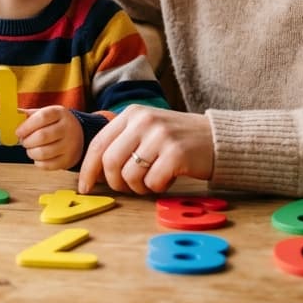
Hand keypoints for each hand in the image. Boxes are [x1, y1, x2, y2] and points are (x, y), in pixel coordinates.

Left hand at [15, 106, 83, 170]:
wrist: (78, 135)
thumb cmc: (56, 124)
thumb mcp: (47, 114)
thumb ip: (30, 115)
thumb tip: (14, 114)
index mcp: (60, 113)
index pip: (42, 117)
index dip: (27, 126)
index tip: (18, 132)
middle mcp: (68, 128)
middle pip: (42, 136)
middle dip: (27, 141)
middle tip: (24, 142)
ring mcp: (70, 145)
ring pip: (43, 153)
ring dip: (31, 152)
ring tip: (30, 149)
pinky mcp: (68, 160)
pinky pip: (47, 165)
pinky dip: (38, 162)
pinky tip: (38, 157)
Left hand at [77, 106, 214, 194]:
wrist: (218, 138)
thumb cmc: (178, 140)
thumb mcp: (147, 131)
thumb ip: (122, 143)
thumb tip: (93, 173)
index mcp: (132, 114)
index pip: (98, 144)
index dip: (88, 169)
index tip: (85, 188)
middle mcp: (144, 121)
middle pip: (110, 163)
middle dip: (116, 183)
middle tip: (130, 188)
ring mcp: (160, 136)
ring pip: (130, 176)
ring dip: (139, 188)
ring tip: (153, 181)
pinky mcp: (176, 154)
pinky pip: (153, 183)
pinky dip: (158, 188)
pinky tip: (169, 179)